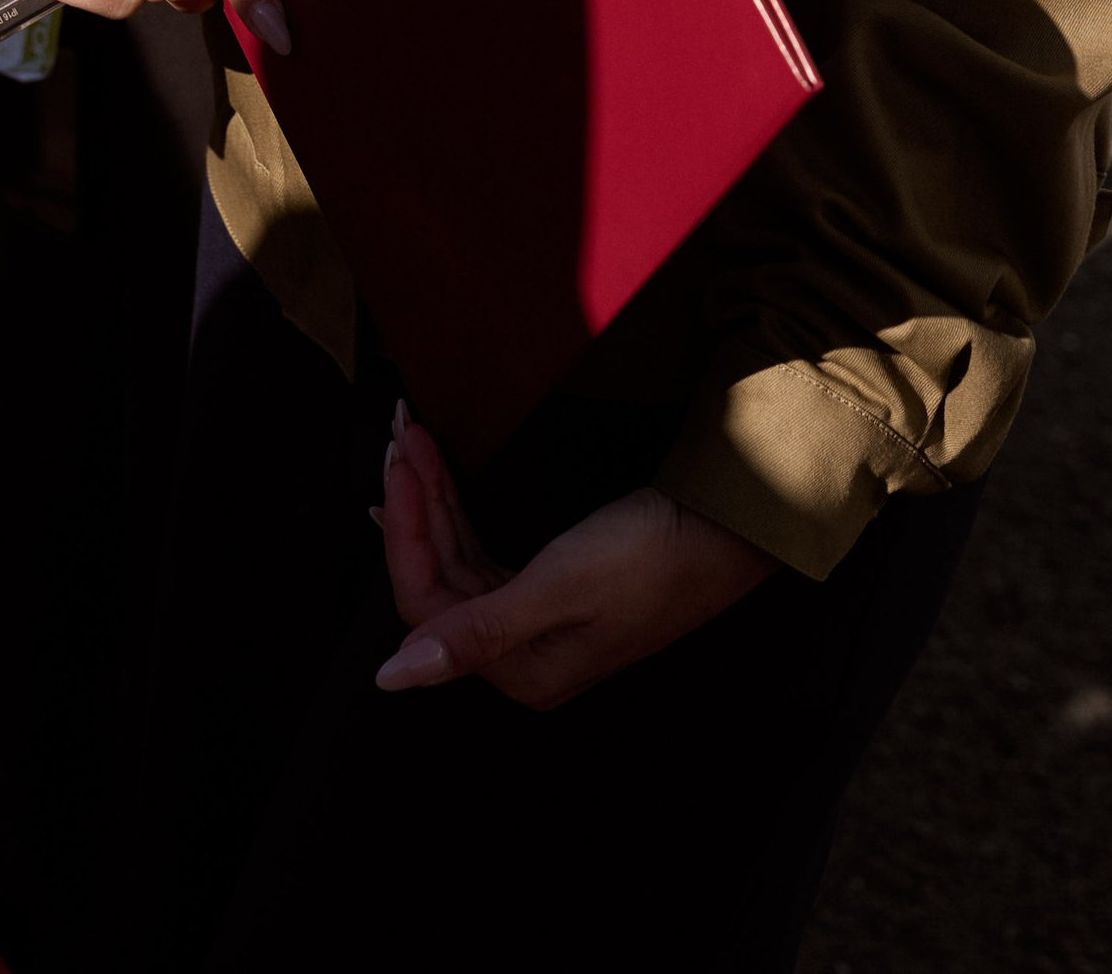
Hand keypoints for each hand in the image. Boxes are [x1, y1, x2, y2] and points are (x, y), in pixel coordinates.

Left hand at [375, 409, 772, 710]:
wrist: (723, 531)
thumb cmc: (648, 559)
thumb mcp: (559, 587)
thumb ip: (474, 631)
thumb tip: (388, 680)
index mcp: (521, 670)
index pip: (428, 605)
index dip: (404, 532)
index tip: (398, 461)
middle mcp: (521, 656)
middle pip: (439, 578)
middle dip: (415, 504)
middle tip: (402, 432)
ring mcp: (535, 623)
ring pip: (458, 560)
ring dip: (434, 500)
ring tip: (413, 437)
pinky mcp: (550, 589)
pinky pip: (482, 552)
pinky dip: (459, 512)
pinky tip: (438, 482)